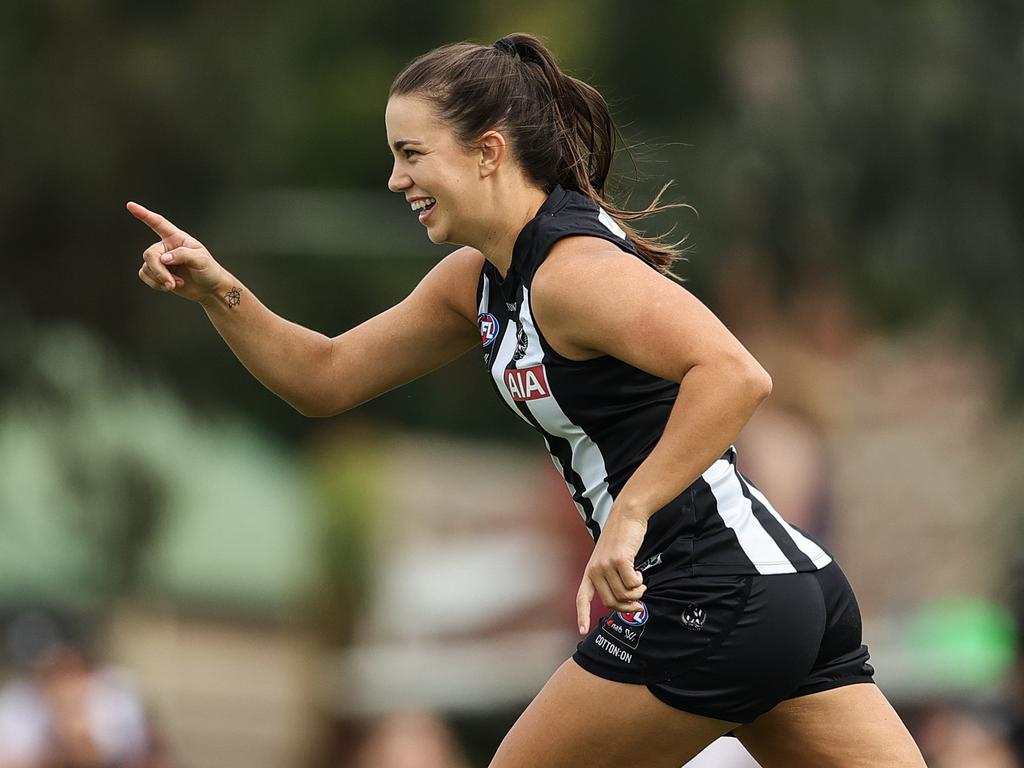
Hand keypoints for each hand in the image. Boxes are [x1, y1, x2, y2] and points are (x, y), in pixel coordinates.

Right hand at [127, 201, 227, 301]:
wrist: (208, 288)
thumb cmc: (208, 269)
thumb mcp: (201, 259)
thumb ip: (182, 255)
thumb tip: (163, 258)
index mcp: (176, 238)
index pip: (158, 223)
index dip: (144, 214)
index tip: (130, 205)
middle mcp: (166, 247)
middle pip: (150, 255)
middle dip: (159, 271)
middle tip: (171, 283)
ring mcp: (160, 260)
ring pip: (147, 267)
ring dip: (160, 279)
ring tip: (176, 284)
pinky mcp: (157, 273)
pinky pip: (145, 275)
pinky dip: (156, 284)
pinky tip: (169, 286)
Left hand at [575, 510, 647, 634]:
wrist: (627, 515)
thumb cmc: (621, 538)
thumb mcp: (610, 558)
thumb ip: (612, 578)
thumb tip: (627, 601)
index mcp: (589, 571)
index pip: (582, 598)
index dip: (582, 615)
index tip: (583, 631)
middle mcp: (595, 570)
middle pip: (611, 601)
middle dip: (627, 605)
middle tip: (639, 600)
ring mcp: (606, 565)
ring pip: (624, 594)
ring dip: (637, 592)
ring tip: (640, 583)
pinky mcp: (619, 560)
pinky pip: (632, 584)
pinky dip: (639, 582)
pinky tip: (639, 574)